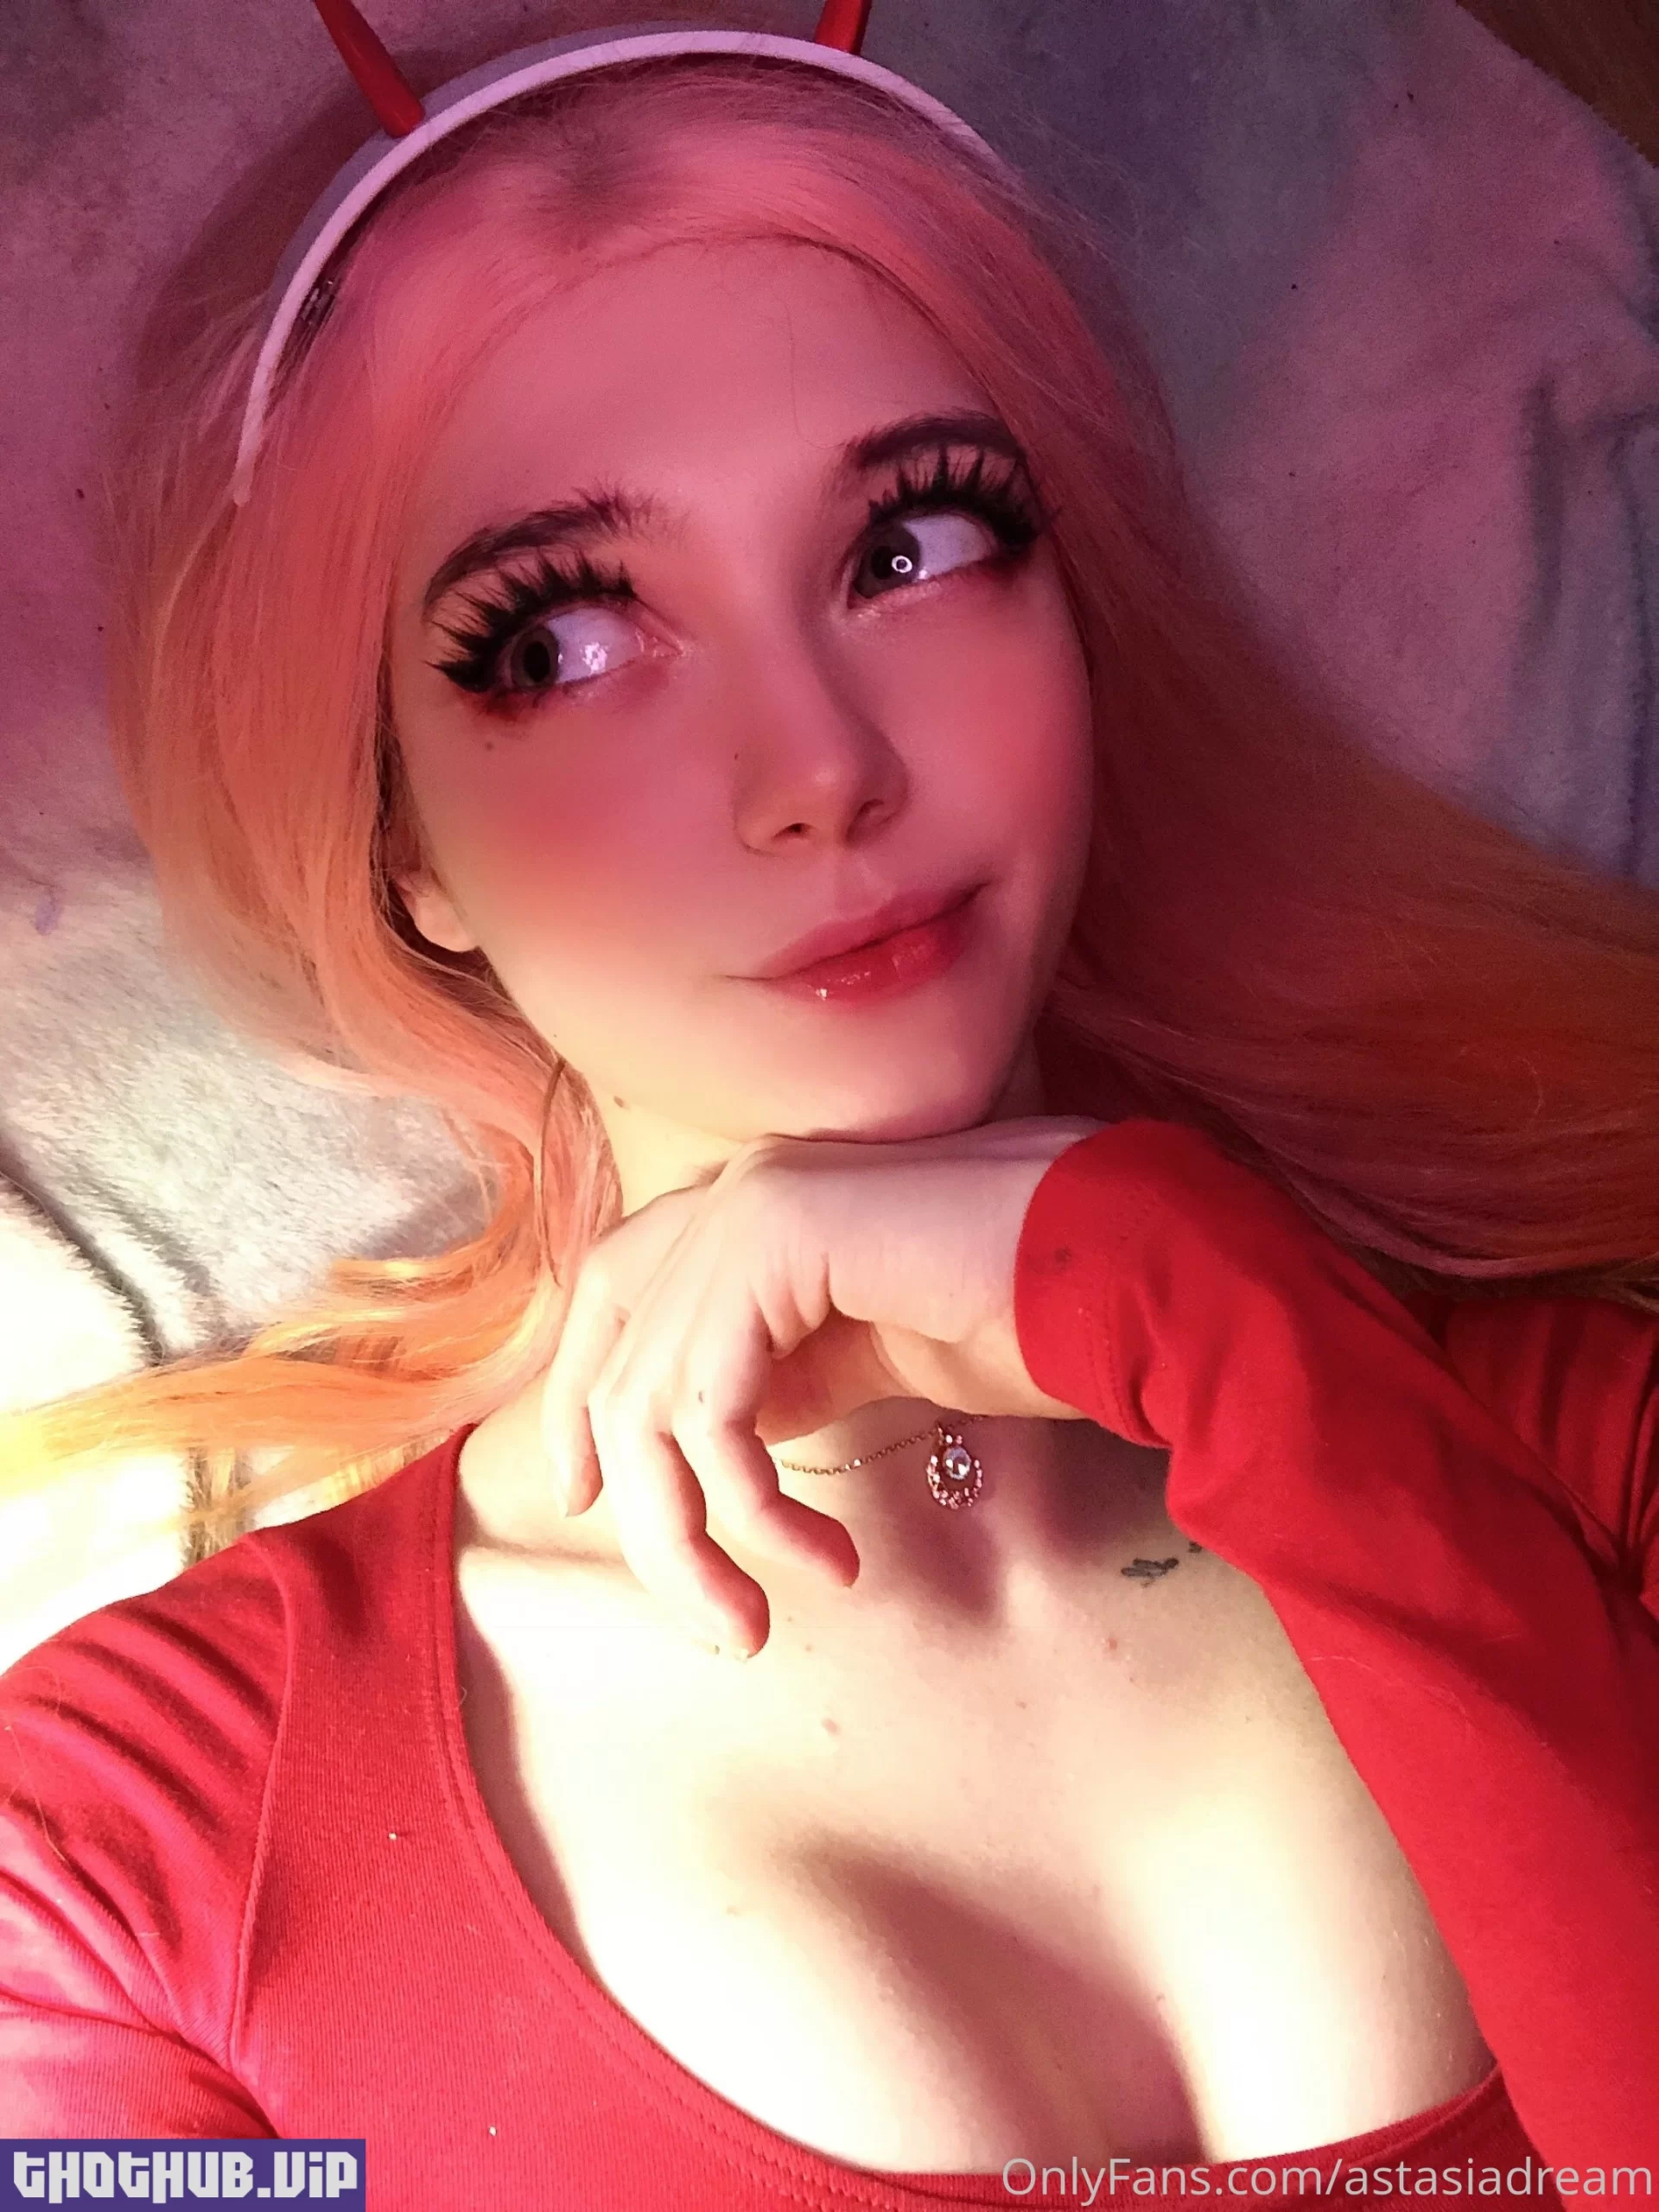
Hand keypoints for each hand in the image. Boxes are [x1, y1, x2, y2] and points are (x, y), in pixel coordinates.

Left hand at [537, 1115, 1104, 1655]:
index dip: (577, 1397)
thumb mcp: (865, 1361)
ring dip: (696, 1544)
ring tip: (755, 1627)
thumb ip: (779, 1378)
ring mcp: (753, 1201)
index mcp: (751, 1206)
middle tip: (710, 1621)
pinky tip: (827, 1562)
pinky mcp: (781, 1235)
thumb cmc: (1021, 1318)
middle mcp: (737, 1189)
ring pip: (654, 1404)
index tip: (587, 1497)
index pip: (610, 1295)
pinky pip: (715, 1409)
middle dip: (649, 1515)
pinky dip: (755, 1510)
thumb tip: (710, 1442)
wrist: (1126, 1275)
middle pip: (622, 1369)